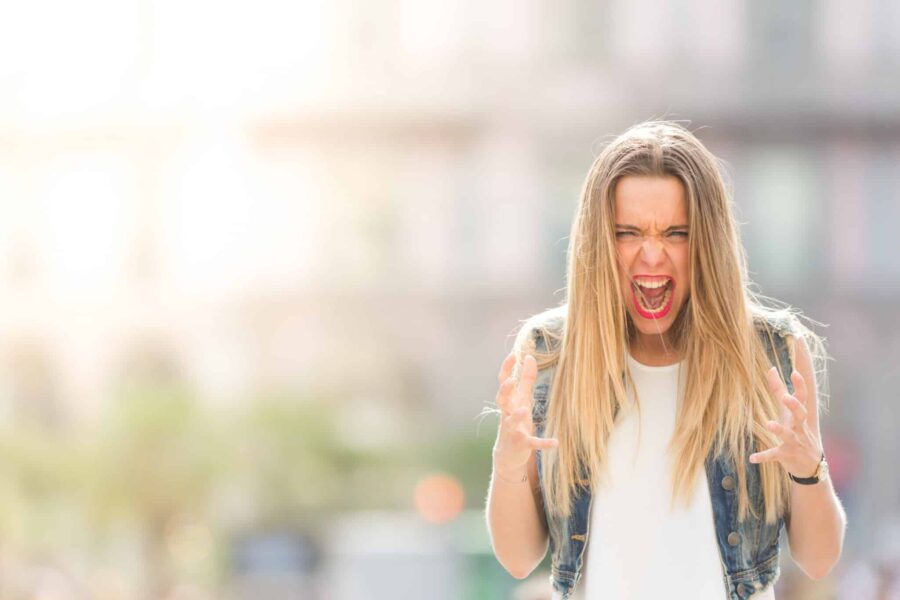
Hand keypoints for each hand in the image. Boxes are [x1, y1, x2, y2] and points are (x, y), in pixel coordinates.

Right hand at [492, 352, 558, 476]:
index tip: (513, 355)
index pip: (503, 383)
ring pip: (512, 422)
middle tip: (510, 381)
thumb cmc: (515, 420)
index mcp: (508, 402)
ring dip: (517, 416)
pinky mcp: (522, 444)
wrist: (508, 454)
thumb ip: (525, 380)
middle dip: (504, 391)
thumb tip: (529, 357)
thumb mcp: (521, 399)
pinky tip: (556, 442)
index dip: (506, 369)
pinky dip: (544, 443)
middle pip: (501, 401)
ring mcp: (513, 430)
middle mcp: (507, 414)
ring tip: (524, 409)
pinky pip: (532, 443)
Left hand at [749, 366, 822, 478]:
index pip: (803, 398)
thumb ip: (779, 390)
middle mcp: (800, 427)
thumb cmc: (797, 431)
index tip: (795, 372)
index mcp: (799, 416)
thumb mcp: (788, 411)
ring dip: (779, 429)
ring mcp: (795, 442)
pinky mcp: (787, 455)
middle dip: (795, 406)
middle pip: (801, 414)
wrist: (811, 465)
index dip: (800, 385)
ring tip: (769, 424)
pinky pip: (775, 455)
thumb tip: (771, 368)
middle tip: (786, 398)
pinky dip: (764, 456)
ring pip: (788, 435)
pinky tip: (752, 458)